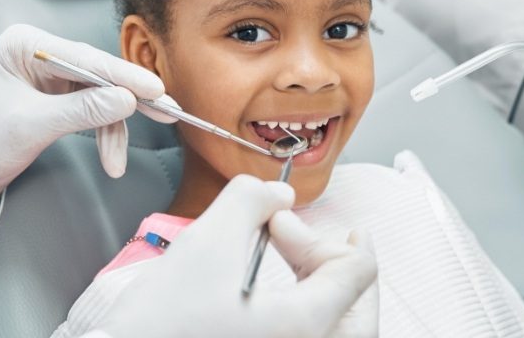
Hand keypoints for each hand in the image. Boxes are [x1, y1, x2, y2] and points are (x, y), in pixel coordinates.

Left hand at [0, 24, 175, 205]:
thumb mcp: (30, 126)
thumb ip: (81, 111)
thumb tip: (127, 101)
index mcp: (26, 45)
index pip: (86, 58)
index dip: (124, 76)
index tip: (155, 90)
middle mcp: (43, 54)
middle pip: (100, 74)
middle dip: (130, 100)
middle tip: (166, 111)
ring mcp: (54, 77)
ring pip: (102, 96)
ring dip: (115, 129)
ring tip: (118, 160)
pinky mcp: (61, 98)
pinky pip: (95, 111)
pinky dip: (106, 135)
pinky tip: (111, 157)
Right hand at [93, 175, 377, 337]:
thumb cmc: (165, 317)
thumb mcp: (210, 240)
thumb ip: (252, 199)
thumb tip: (281, 198)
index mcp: (305, 325)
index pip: (358, 273)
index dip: (330, 232)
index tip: (286, 221)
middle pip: (355, 304)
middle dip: (327, 257)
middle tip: (289, 233)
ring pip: (335, 324)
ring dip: (318, 281)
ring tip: (284, 254)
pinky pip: (305, 332)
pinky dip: (302, 304)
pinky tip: (268, 286)